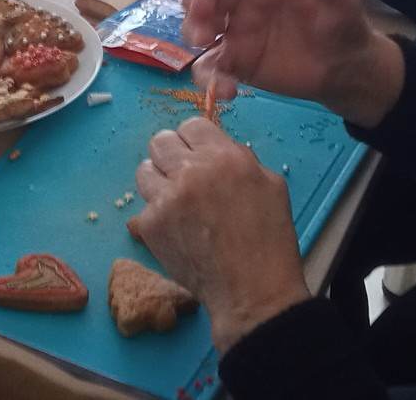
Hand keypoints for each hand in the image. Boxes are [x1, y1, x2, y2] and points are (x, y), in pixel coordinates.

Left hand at [129, 118, 309, 352]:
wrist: (251, 291)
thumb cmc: (269, 241)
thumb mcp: (271, 185)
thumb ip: (241, 160)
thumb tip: (216, 152)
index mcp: (225, 156)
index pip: (192, 125)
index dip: (194, 140)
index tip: (197, 153)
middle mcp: (191, 171)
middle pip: (160, 141)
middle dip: (171, 154)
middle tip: (182, 174)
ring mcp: (167, 198)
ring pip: (144, 170)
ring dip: (158, 181)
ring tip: (175, 201)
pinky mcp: (150, 225)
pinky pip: (144, 207)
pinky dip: (157, 216)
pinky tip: (177, 231)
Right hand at [181, 0, 404, 124]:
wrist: (346, 65)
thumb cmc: (340, 20)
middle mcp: (243, 2)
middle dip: (195, 1)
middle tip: (202, 15)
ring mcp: (236, 32)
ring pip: (199, 28)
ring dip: (193, 33)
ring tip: (205, 44)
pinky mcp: (235, 62)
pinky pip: (212, 67)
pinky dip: (210, 79)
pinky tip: (226, 90)